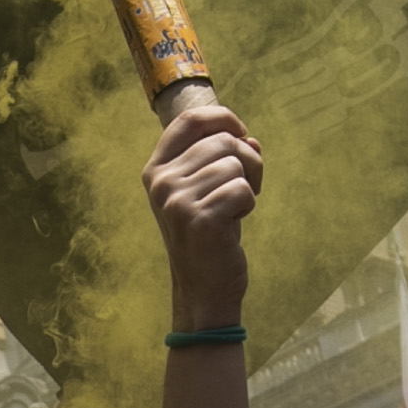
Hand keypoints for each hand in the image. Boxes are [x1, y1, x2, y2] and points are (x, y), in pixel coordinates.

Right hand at [141, 102, 261, 329]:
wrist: (204, 289)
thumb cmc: (210, 235)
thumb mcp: (208, 190)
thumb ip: (224, 158)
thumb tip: (251, 139)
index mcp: (156, 170)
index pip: (190, 120)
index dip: (223, 118)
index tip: (242, 133)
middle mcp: (161, 182)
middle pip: (222, 141)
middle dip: (247, 160)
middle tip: (243, 189)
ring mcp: (177, 200)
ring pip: (236, 164)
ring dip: (248, 186)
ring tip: (234, 211)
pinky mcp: (199, 219)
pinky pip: (243, 190)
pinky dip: (248, 206)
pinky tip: (233, 225)